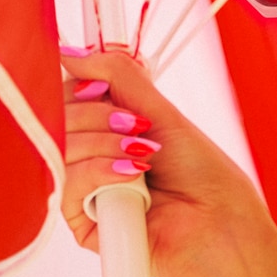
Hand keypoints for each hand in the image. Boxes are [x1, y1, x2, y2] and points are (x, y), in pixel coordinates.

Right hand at [58, 48, 276, 276]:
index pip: (65, 98)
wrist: (219, 223)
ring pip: (60, 149)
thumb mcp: (160, 112)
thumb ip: (116, 77)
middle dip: (98, 116)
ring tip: (143, 156)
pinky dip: (98, 172)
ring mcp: (85, 189)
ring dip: (104, 144)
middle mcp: (90, 157)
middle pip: (57, 120)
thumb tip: (71, 54)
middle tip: (138, 127)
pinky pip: (67, 183)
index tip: (105, 89)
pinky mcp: (82, 220)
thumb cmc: (201, 173)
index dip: (80, 88)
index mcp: (106, 130)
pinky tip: (130, 177)